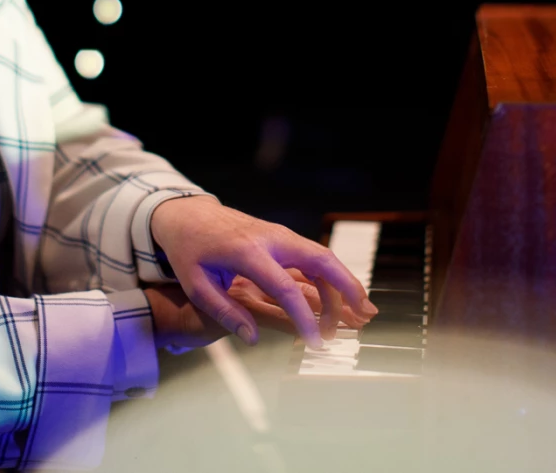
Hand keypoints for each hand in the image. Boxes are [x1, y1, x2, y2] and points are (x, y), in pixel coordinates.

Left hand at [149, 196, 376, 348]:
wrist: (190, 214)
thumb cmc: (190, 251)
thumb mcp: (196, 285)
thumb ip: (224, 312)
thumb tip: (252, 338)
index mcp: (247, 252)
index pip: (284, 288)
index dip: (304, 317)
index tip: (316, 342)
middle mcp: (270, 239)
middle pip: (320, 260)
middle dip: (347, 286)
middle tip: (366, 313)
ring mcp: (279, 234)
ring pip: (322, 256)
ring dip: (343, 282)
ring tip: (357, 312)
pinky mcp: (282, 236)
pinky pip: (312, 255)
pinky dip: (330, 275)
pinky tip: (338, 297)